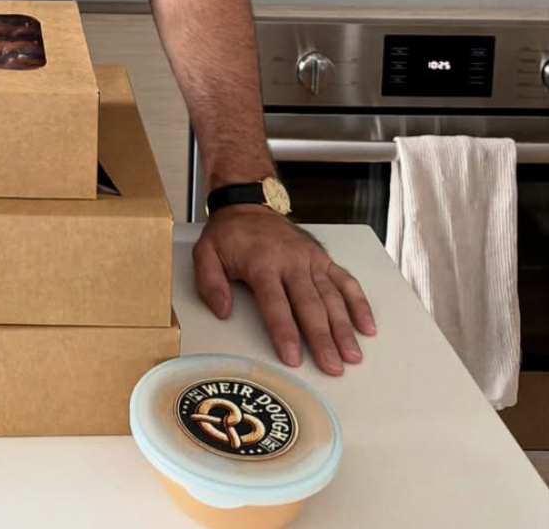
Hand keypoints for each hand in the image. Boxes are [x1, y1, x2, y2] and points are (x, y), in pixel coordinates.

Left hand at [192, 206, 375, 374]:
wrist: (249, 205)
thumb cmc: (229, 235)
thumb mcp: (205, 253)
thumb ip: (210, 283)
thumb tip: (223, 312)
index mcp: (261, 262)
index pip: (275, 303)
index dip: (284, 332)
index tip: (293, 358)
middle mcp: (291, 261)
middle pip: (309, 304)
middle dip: (322, 338)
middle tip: (332, 367)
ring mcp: (310, 260)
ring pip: (332, 297)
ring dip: (343, 328)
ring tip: (351, 356)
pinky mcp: (323, 259)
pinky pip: (346, 281)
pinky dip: (359, 303)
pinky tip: (366, 327)